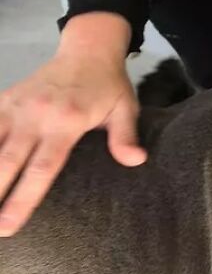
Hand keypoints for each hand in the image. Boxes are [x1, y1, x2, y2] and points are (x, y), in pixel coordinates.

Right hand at [0, 45, 145, 237]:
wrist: (89, 48)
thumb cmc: (107, 85)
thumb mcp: (124, 108)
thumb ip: (125, 136)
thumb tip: (136, 161)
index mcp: (67, 122)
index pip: (42, 168)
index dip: (23, 198)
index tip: (8, 226)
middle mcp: (37, 114)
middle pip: (6, 160)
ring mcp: (16, 105)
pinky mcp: (4, 98)